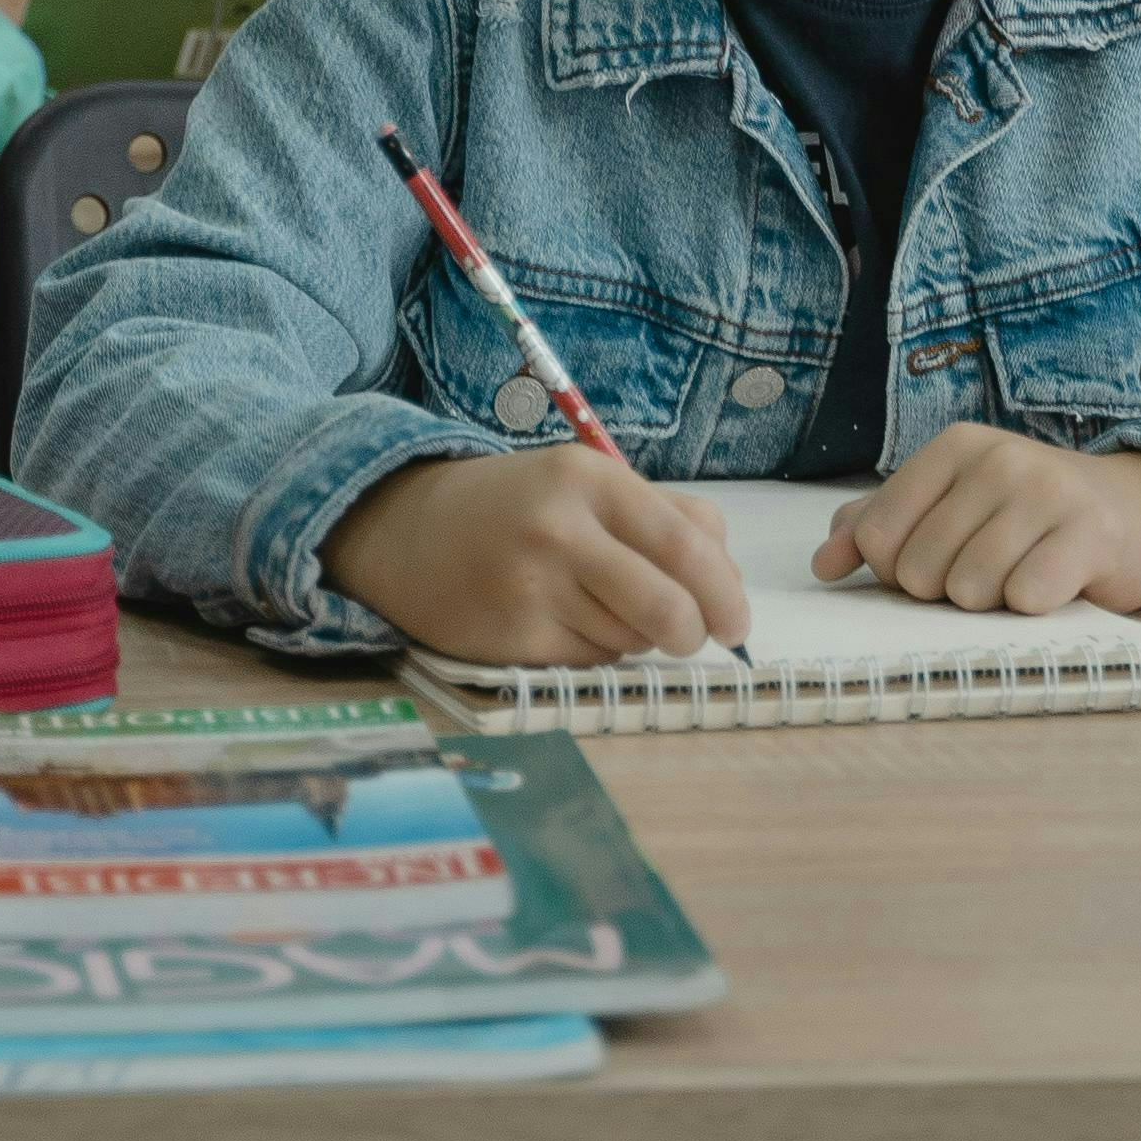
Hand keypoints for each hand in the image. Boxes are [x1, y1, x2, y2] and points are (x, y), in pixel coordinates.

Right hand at [325, 445, 750, 665]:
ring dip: (639, 637)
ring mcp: (532, 588)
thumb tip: (729, 580)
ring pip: (631, 638)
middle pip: (667, 605)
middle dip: (694, 632)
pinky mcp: (512, 639)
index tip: (736, 620)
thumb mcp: (585, 483)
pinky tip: (566, 623)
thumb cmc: (515, 506)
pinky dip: (597, 651)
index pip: (688, 545)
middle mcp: (560, 530)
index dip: (725, 591)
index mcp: (590, 479)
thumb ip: (664, 516)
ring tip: (605, 608)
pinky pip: (590, 660)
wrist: (404, 530)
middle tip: (695, 637)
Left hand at [818, 427, 1140, 615]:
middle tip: (992, 571)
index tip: (941, 560)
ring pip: (969, 589)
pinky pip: (1026, 597)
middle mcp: (999, 458)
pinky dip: (1033, 608)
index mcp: (955, 446)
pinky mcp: (1091, 534)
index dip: (898, 572)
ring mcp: (1047, 492)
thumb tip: (824, 564)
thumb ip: (881, 526)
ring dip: (991, 603)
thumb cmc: (1033, 519)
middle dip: (947, 591)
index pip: (878, 536)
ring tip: (1022, 576)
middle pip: (919, 570)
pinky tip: (1056, 586)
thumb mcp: (956, 508)